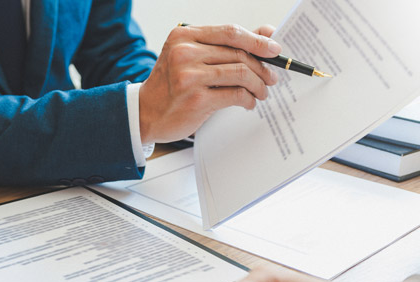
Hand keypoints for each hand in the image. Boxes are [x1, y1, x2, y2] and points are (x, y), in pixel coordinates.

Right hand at [138, 24, 279, 143]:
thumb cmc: (171, 85)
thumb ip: (226, 44)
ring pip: (240, 73)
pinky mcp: (196, 99)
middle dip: (262, 67)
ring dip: (258, 85)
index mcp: (184, 36)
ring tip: (261, 92)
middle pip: (238, 53)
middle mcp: (184, 53)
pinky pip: (235, 95)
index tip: (274, 49)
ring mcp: (189, 76)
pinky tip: (248, 102)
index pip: (230, 32)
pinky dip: (248, 99)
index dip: (257, 40)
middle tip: (271, 77)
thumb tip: (266, 32)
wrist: (145, 113)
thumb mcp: (192, 57)